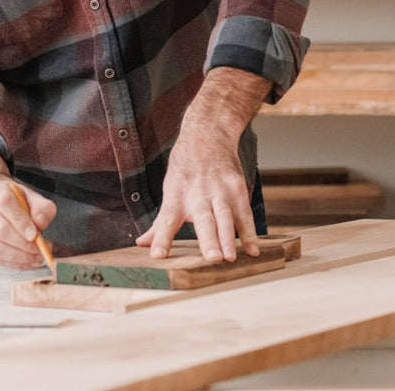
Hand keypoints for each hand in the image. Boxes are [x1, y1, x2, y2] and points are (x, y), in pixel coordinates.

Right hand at [0, 176, 56, 268]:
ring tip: (35, 258)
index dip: (20, 221)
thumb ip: (42, 209)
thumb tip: (40, 224)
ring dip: (18, 257)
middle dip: (22, 244)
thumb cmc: (15, 201)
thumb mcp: (33, 198)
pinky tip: (26, 261)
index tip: (35, 235)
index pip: (5, 204)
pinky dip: (12, 263)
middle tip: (39, 250)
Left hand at [136, 123, 259, 263]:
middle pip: (204, 219)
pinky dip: (250, 233)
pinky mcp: (237, 188)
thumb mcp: (170, 189)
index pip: (167, 219)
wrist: (209, 134)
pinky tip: (253, 251)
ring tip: (230, 258)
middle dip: (208, 239)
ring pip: (225, 217)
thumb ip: (160, 222)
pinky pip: (245, 215)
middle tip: (212, 258)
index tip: (158, 255)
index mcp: (177, 195)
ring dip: (229, 238)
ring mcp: (220, 191)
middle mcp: (198, 194)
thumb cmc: (186, 168)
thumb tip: (141, 244)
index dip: (162, 238)